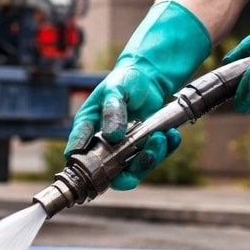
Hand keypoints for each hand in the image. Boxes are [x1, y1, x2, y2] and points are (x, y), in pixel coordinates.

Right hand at [64, 0, 212, 190]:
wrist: (149, 77)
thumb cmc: (125, 80)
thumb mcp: (115, 89)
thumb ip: (112, 110)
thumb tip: (112, 136)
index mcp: (88, 127)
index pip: (77, 152)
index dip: (85, 167)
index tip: (101, 170)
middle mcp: (103, 143)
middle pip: (108, 172)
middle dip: (128, 172)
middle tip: (145, 154)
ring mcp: (123, 149)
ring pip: (133, 169)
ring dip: (150, 158)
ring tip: (161, 136)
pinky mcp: (143, 148)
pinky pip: (153, 159)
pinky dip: (165, 151)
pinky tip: (172, 136)